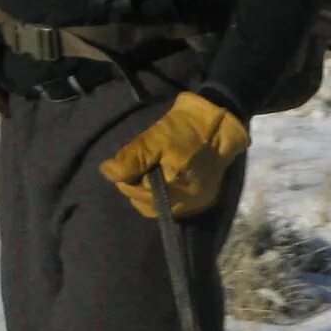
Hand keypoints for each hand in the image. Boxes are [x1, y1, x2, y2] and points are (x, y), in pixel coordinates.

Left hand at [98, 91, 249, 219]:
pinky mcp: (204, 199)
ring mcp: (197, 202)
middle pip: (148, 204)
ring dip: (148, 195)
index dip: (125, 179)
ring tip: (147, 175)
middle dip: (136, 188)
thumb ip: (132, 158)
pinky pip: (176, 206)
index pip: (137, 193)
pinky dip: (165, 197)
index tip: (124, 164)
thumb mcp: (156, 137)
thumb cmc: (188, 126)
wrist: (223, 121)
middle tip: (134, 168)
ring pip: (161, 208)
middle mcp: (187, 202)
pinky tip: (162, 183)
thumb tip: (107, 171)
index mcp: (175, 187)